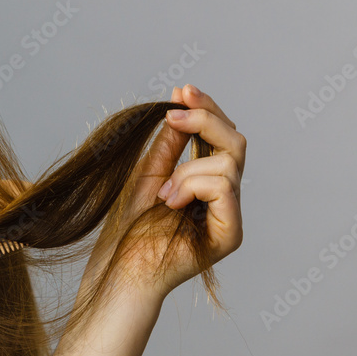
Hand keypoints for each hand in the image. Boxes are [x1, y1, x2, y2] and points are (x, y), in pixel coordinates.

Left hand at [81, 84, 245, 302]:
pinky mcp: (230, 234)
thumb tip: (180, 104)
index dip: (206, 108)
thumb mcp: (148, 172)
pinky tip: (170, 202)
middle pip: (235, 141)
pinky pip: (226, 189)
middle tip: (172, 115)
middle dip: (205, 119)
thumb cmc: (129, 226)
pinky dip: (194, 186)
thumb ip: (170, 143)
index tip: (182, 89)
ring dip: (187, 169)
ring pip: (229, 163)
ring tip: (162, 192)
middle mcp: (224, 195)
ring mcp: (230, 215)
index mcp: (206, 179)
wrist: (121, 266)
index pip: (220, 135)